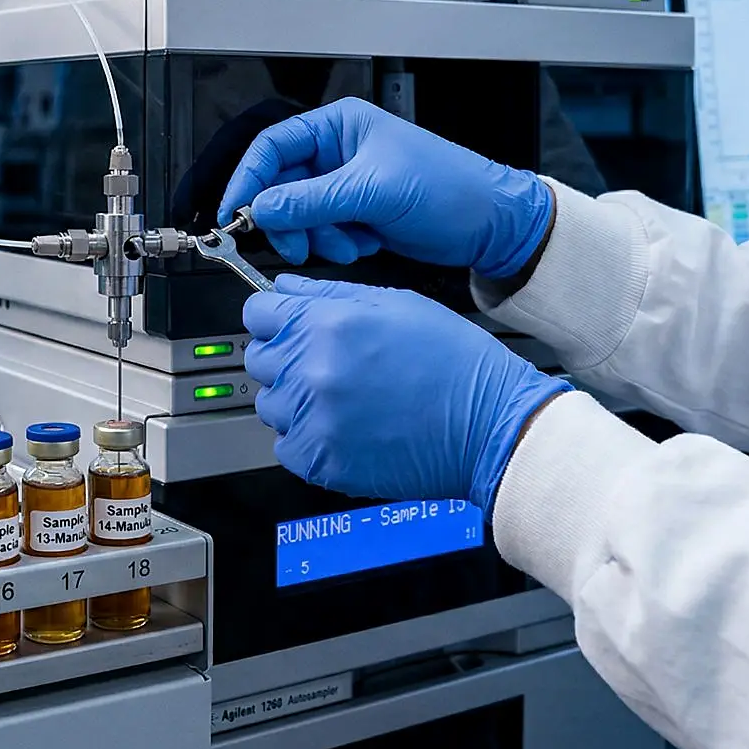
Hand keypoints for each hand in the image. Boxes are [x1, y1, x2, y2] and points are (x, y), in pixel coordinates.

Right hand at [218, 97, 552, 277]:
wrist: (490, 225)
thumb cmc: (450, 188)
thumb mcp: (374, 190)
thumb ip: (312, 200)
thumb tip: (262, 207)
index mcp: (340, 126)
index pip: (273, 147)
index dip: (249, 179)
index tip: (237, 213)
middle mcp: (337, 152)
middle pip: (281, 186)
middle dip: (288, 219)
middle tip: (297, 243)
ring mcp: (346, 185)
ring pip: (299, 215)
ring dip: (316, 236)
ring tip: (346, 243)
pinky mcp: (356, 213)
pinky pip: (322, 232)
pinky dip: (336, 245)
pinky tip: (365, 243)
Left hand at [243, 275, 568, 507]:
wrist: (490, 425)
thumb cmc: (455, 362)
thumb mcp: (395, 302)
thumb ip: (328, 292)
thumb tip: (284, 286)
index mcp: (328, 324)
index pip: (258, 313)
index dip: (274, 317)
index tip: (286, 325)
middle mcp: (313, 370)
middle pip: (259, 359)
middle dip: (285, 357)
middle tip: (327, 364)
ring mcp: (314, 420)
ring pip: (270, 404)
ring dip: (295, 400)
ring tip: (343, 399)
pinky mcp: (322, 462)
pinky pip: (286, 447)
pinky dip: (307, 439)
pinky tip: (345, 428)